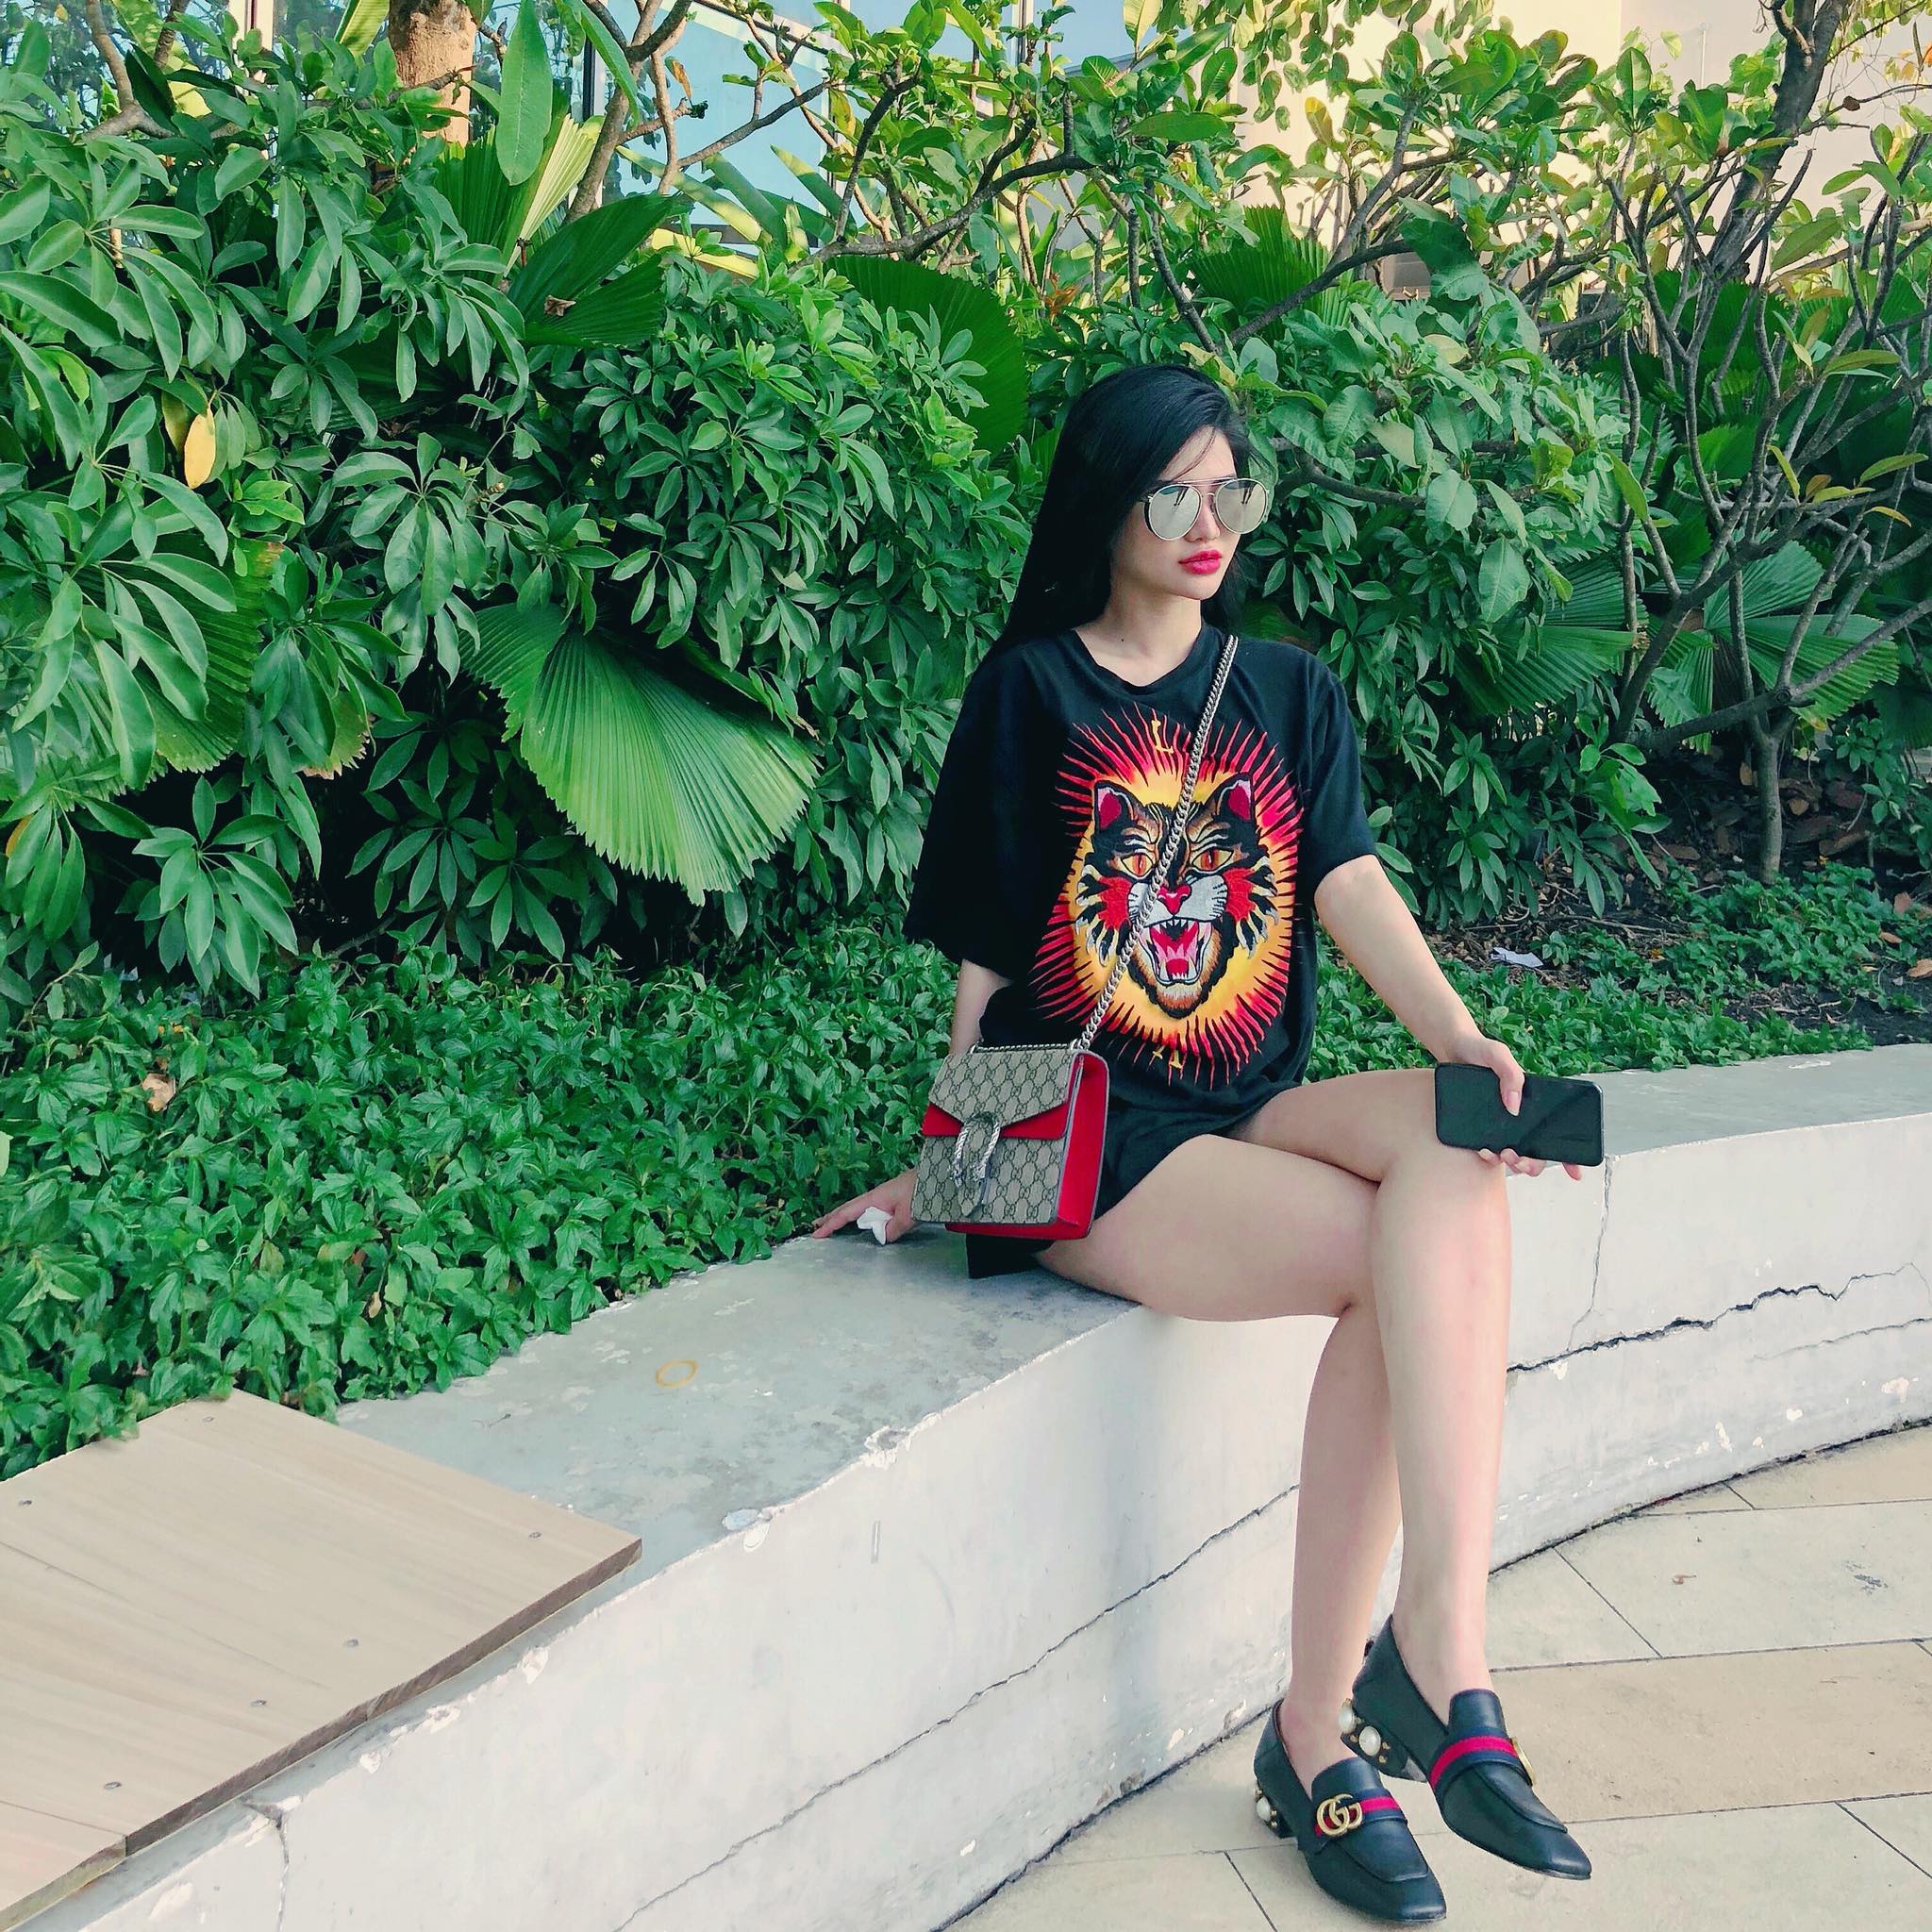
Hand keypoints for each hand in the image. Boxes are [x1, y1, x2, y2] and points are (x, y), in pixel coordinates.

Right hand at [811, 1166, 919, 1241]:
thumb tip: (881, 1236)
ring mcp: (882, 1197)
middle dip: (831, 1218)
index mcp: (874, 1199)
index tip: (817, 1233)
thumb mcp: (907, 1215)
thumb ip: (892, 1228)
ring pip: (857, 1209)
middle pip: (848, 1209)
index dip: (831, 1224)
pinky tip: (859, 1220)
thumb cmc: (921, 1193)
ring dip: (844, 1216)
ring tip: (833, 1224)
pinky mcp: (891, 1199)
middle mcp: (875, 1197)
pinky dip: (858, 1215)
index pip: (847, 1213)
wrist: (937, 1177)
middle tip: (817, 1226)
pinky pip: (868, 1209)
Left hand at [1444, 1030, 1582, 1181]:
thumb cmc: (1479, 1049)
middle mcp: (1521, 1116)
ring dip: (1513, 1163)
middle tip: (1518, 1158)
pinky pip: (1492, 1150)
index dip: (1570, 1154)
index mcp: (1534, 1102)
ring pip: (1517, 1156)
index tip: (1575, 1172)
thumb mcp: (1498, 1055)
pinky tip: (1484, 1150)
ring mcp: (1502, 1125)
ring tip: (1502, 1154)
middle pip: (1537, 1152)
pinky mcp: (1482, 1129)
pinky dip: (1490, 1157)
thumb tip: (1514, 1107)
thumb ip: (1510, 1075)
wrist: (1451, 1050)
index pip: (1557, 1131)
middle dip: (1532, 1163)